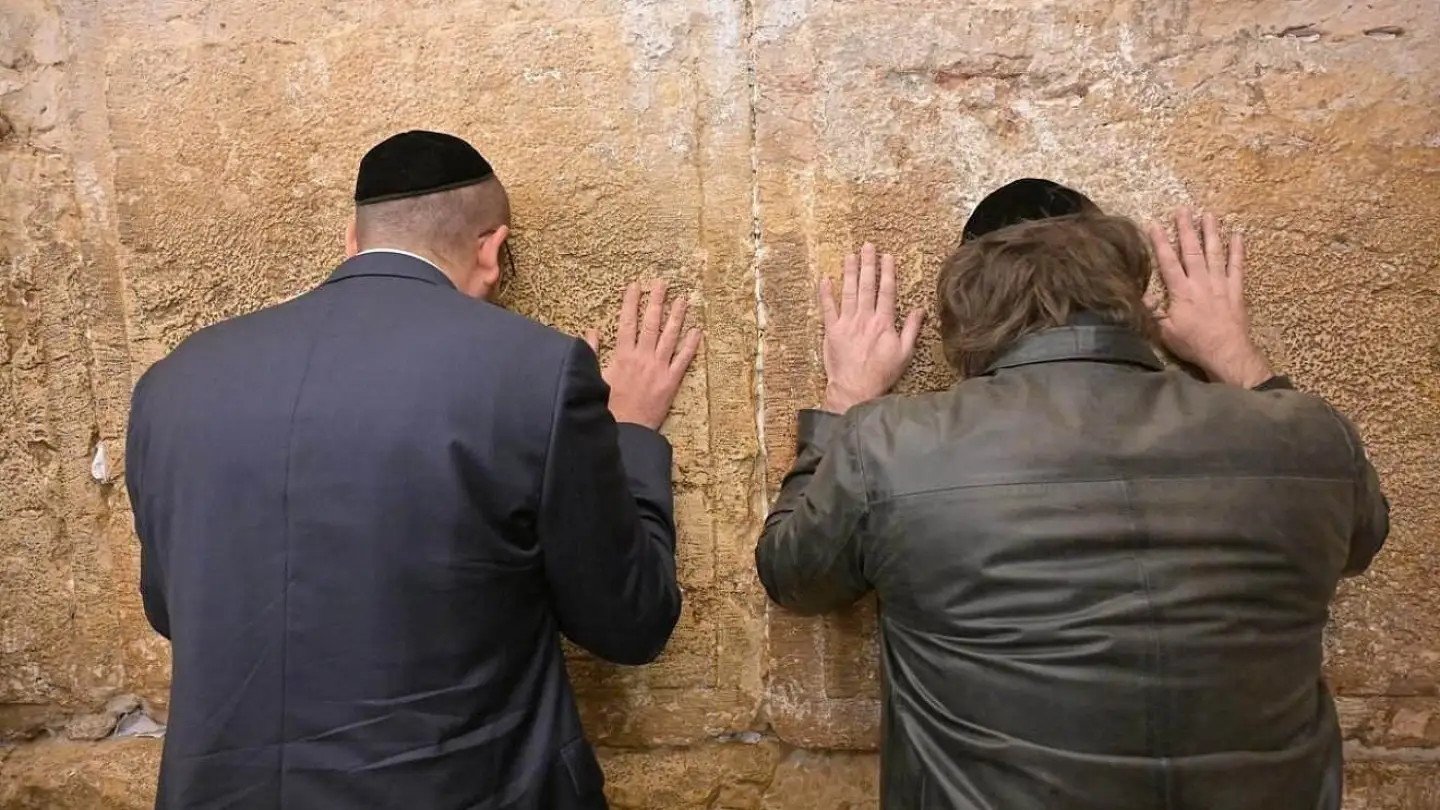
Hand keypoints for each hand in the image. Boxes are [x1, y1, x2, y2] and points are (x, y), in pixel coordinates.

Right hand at [587, 280, 701, 430]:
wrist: (625, 429)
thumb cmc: (607, 406)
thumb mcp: (594, 377)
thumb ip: (593, 353)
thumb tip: (591, 331)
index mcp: (622, 355)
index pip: (627, 322)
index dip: (631, 302)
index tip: (635, 285)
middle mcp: (642, 357)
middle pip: (651, 323)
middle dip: (656, 301)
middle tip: (662, 283)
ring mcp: (658, 368)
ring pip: (669, 337)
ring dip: (676, 316)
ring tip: (683, 299)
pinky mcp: (671, 382)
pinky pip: (683, 360)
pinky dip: (691, 345)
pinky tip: (697, 331)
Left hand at [820, 243, 925, 412]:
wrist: (855, 389)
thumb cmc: (881, 374)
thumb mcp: (904, 353)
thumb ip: (912, 329)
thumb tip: (920, 310)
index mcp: (884, 323)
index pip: (887, 291)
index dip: (887, 272)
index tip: (887, 256)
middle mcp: (865, 319)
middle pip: (867, 286)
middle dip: (868, 264)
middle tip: (867, 246)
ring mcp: (847, 324)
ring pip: (848, 292)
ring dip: (850, 272)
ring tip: (850, 255)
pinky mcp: (832, 331)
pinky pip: (828, 308)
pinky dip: (826, 293)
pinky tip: (826, 279)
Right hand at [1146, 208, 1272, 387]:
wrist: (1226, 352)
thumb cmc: (1193, 344)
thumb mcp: (1164, 332)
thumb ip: (1152, 312)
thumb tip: (1141, 296)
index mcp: (1181, 291)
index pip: (1168, 261)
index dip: (1160, 242)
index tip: (1154, 224)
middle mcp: (1200, 282)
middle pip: (1192, 250)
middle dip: (1186, 228)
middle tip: (1184, 209)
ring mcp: (1220, 284)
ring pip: (1215, 252)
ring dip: (1211, 232)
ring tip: (1209, 214)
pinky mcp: (1236, 290)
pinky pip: (1237, 266)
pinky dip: (1238, 250)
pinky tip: (1238, 235)